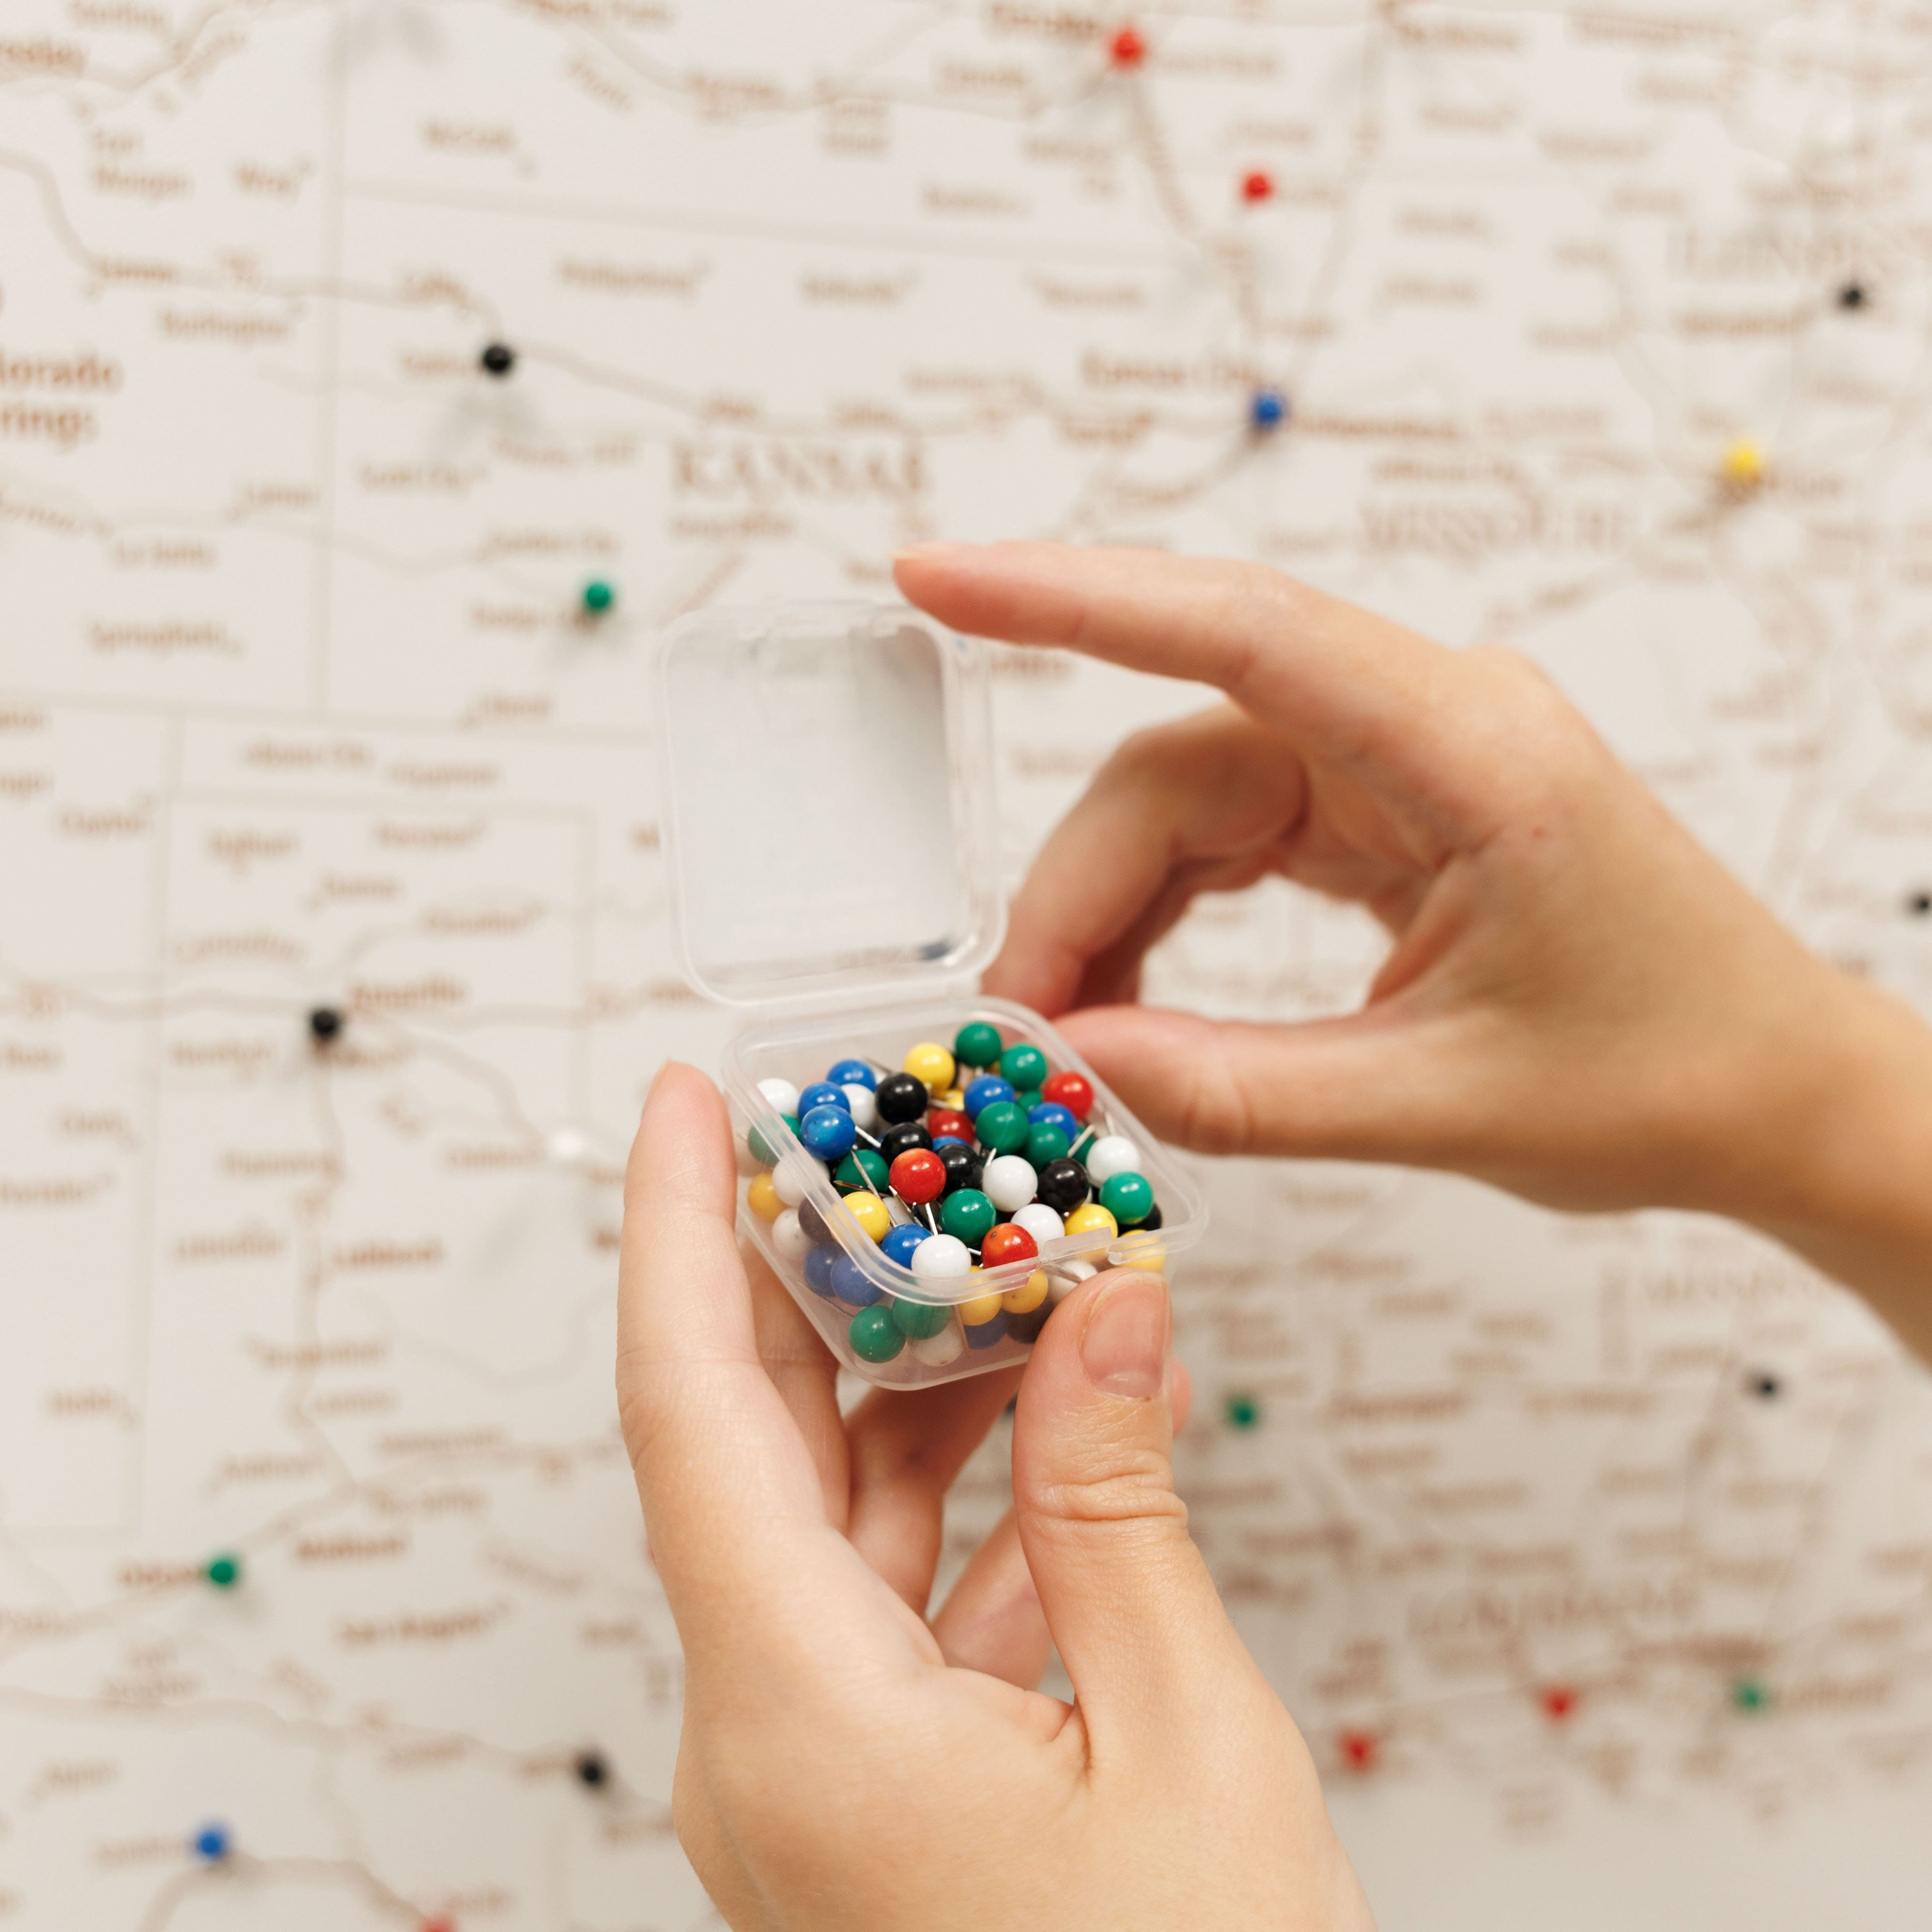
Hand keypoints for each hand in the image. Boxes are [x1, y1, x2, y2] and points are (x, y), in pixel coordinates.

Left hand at [618, 1064, 1375, 1931]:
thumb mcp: (1182, 1738)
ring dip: (918, 1384)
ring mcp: (815, 1767)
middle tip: (872, 1138)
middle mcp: (765, 1737)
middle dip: (812, 1275)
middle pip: (753, 1445)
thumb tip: (1107, 1304)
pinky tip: (1052, 1419)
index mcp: (795, 1720)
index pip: (691, 1412)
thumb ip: (1120, 1502)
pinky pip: (893, 1596)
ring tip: (1010, 1260)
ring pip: (833, 1516)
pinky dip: (967, 1496)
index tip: (685, 1097)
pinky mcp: (874, 1786)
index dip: (679, 1232)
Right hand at [894, 543, 1931, 1360]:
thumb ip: (1237, 1089)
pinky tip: (1130, 1001)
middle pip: (1182, 758)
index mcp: (1470, 750)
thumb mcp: (1437, 1104)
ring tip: (1066, 1028)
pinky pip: (1231, 840)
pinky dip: (1165, 916)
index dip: (1073, 598)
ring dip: (1112, 906)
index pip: (1240, 630)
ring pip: (1192, 800)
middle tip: (1013, 1017)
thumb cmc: (1661, 1082)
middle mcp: (1427, 724)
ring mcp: (1403, 764)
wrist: (1777, 1096)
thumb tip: (1068, 1062)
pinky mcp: (1386, 814)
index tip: (936, 578)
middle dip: (1079, 883)